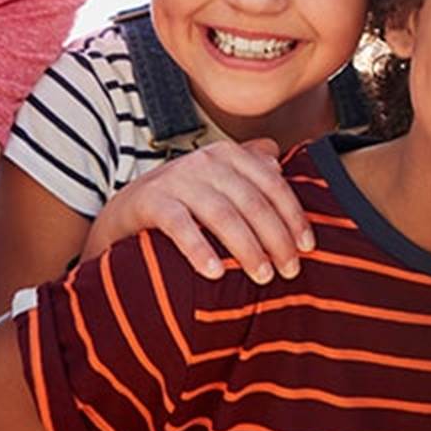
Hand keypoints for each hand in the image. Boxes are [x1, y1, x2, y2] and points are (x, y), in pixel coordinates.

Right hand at [83, 139, 311, 282]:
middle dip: (276, 238)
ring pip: (223, 214)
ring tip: (262, 276)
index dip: (293, 216)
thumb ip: (249, 168)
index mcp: (228, 154)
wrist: (124, 211)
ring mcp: (176, 179)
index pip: (272, 185)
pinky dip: (199, 249)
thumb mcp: (218, 181)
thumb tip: (280, 161)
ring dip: (247, 247)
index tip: (307, 248)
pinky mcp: (150, 201)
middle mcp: (205, 161)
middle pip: (253, 202)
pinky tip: (215, 273)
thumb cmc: (184, 201)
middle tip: (289, 270)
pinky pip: (180, 225)